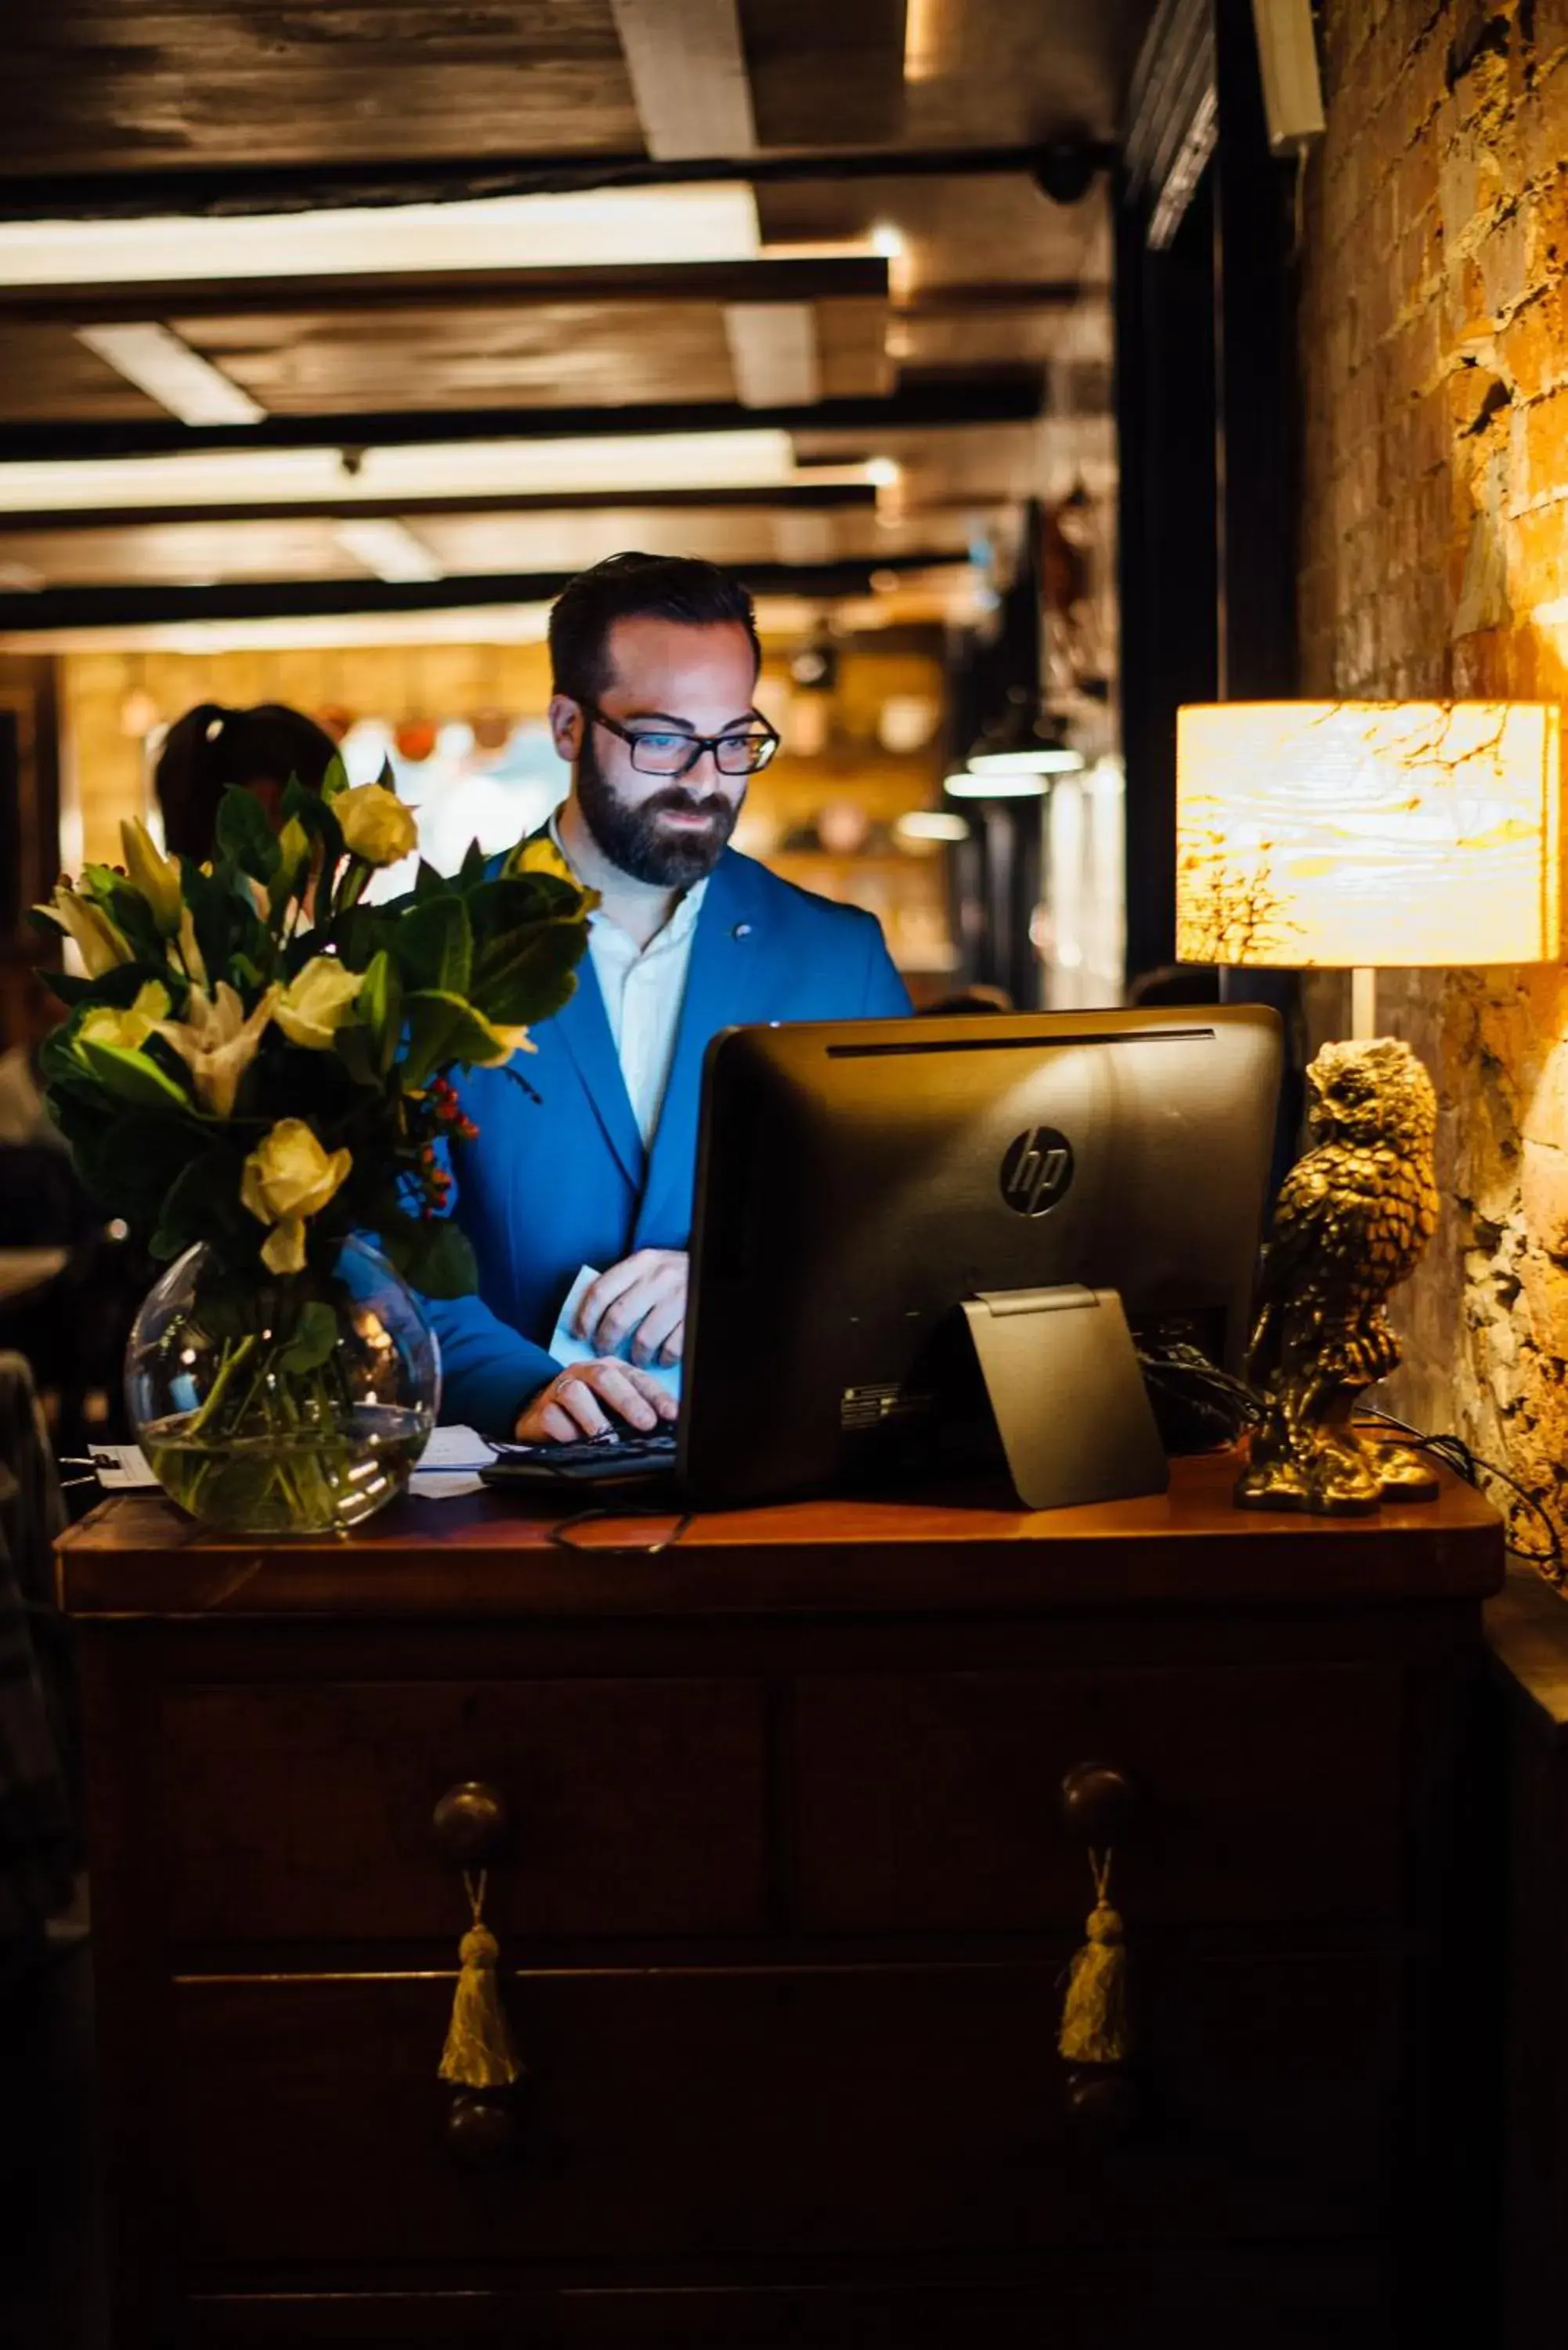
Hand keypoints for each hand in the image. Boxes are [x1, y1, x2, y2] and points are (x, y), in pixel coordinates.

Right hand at [513, 1359, 678, 1445]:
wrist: (540, 1413)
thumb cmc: (589, 1409)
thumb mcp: (615, 1406)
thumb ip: (638, 1410)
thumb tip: (667, 1426)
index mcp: (610, 1369)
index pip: (636, 1377)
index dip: (656, 1395)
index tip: (671, 1414)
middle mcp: (584, 1373)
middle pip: (605, 1377)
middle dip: (628, 1400)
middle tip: (645, 1423)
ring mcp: (560, 1389)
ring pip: (575, 1394)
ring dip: (594, 1418)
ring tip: (608, 1438)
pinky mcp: (541, 1411)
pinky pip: (552, 1418)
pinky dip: (566, 1432)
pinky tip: (576, 1442)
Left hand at [574, 1248, 687, 1367]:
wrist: (718, 1268)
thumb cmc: (676, 1275)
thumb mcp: (650, 1267)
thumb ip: (624, 1284)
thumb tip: (589, 1317)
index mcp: (642, 1261)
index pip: (600, 1291)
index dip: (584, 1317)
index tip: (580, 1334)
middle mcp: (659, 1277)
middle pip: (618, 1317)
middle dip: (606, 1341)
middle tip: (604, 1350)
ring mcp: (679, 1297)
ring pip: (643, 1339)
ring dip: (635, 1356)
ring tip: (635, 1359)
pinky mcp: (695, 1316)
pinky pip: (670, 1349)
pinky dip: (663, 1359)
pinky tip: (661, 1358)